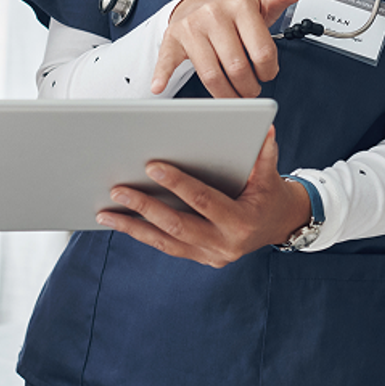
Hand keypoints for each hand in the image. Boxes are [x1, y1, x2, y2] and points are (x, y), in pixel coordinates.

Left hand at [96, 128, 311, 267]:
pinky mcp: (200, 258)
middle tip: (117, 189)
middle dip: (144, 207)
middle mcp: (224, 244)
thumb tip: (265, 127)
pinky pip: (167, 246)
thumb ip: (264, 154)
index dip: (177, 183)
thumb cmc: (269, 194)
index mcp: (240, 221)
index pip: (203, 200)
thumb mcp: (270, 175)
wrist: (279, 225)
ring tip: (105, 212)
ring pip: (165, 241)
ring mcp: (210, 255)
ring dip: (133, 227)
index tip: (151, 166)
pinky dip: (142, 234)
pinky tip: (121, 223)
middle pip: (177, 225)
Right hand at [151, 0, 312, 97]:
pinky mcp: (173, 40)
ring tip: (233, 96)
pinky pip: (168, 61)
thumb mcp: (260, 2)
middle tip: (250, 91)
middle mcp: (214, 14)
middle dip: (248, 88)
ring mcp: (191, 28)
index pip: (262, 53)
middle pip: (238, 68)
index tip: (267, 74)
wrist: (196, 5)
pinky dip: (162, 76)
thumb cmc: (231, 10)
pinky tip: (160, 87)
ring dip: (225, 95)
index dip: (268, 71)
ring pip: (211, 75)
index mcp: (240, 5)